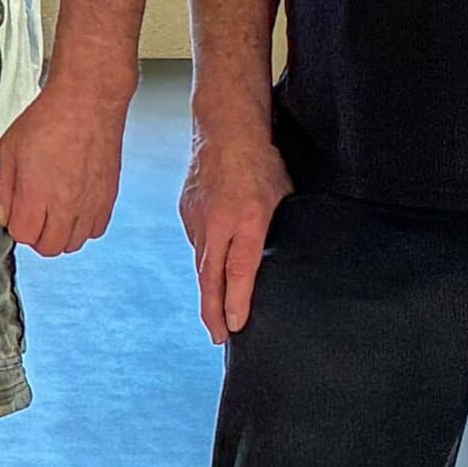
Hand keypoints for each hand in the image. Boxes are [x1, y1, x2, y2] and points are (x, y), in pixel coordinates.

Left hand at [0, 77, 127, 257]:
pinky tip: (75, 206)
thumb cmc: (49, 119)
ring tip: (55, 210)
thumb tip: (6, 213)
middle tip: (34, 214)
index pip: (24, 236)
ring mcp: (90, 204)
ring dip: (61, 233)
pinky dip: (83, 225)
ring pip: (74, 243)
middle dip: (37, 236)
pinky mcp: (108, 197)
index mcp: (37, 195)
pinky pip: (95, 230)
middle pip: (50, 247)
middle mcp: (66, 206)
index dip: (17, 226)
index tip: (17, 211)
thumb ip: (5, 187)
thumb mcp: (10, 148)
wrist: (88, 101)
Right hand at [178, 125, 293, 342]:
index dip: (236, 302)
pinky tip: (212, 271)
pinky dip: (205, 260)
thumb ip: (274, 228)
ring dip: (208, 289)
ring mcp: (196, 218)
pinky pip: (196, 243)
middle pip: (210, 277)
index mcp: (245, 219)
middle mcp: (216, 223)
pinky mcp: (186, 211)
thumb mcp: (280, 196)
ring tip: (215, 313)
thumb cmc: (260, 160)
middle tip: (218, 337)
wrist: (224, 129)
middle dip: (213, 311)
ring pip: (201, 262)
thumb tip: (278, 256)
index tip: (234, 327)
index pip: (239, 270)